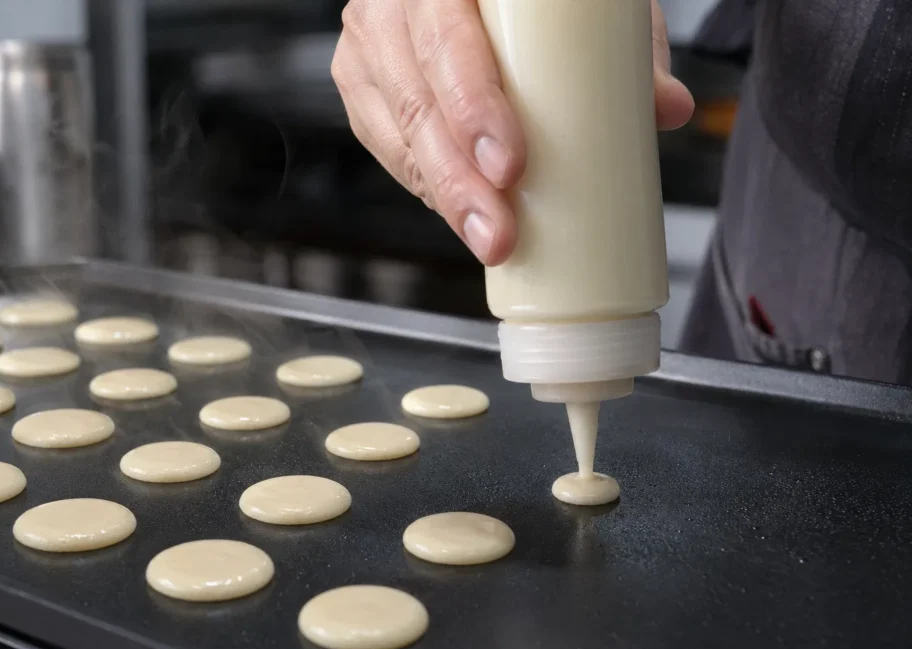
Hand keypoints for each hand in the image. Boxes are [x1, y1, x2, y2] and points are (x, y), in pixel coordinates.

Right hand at [332, 0, 694, 265]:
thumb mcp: (579, 5)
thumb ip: (627, 45)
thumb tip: (669, 109)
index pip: (444, 42)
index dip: (472, 107)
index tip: (510, 166)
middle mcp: (391, 9)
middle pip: (416, 104)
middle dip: (458, 180)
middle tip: (500, 231)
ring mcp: (370, 51)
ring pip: (396, 136)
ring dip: (444, 198)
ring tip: (490, 238)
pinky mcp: (365, 90)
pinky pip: (388, 148)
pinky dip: (425, 186)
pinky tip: (460, 213)